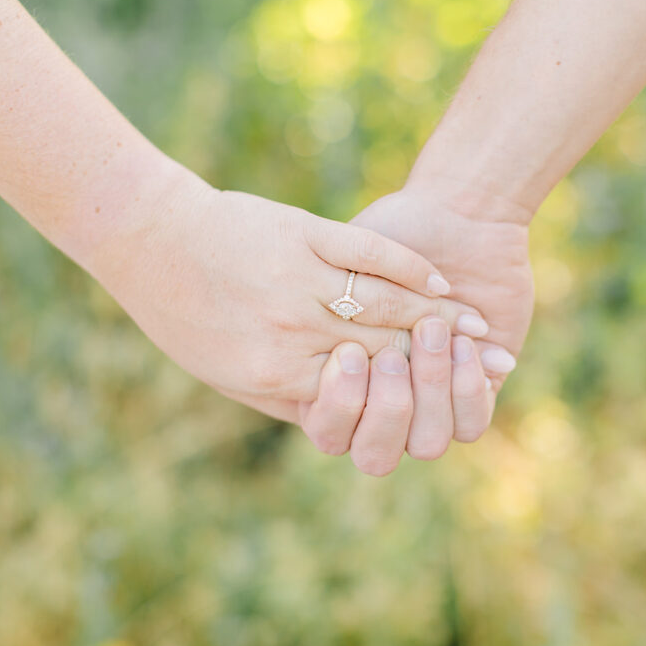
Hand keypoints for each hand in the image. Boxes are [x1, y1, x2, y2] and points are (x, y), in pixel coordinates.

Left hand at [88, 176, 487, 404]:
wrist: (148, 239)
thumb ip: (294, 395)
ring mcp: (301, 277)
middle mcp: (295, 330)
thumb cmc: (185, 317)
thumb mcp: (231, 375)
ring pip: (387, 302)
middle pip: (389, 347)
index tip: (461, 394)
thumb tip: (351, 415)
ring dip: (440, 315)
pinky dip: (408, 266)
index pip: (368, 389)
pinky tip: (438, 279)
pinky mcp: (304, 230)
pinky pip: (368, 252)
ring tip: (480, 324)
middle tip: (497, 360)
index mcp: (278, 375)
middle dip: (446, 359)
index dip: (421, 393)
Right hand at [281, 185, 532, 472]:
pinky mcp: (476, 390)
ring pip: (427, 442)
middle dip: (387, 398)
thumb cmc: (392, 231)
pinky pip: (472, 422)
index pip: (333, 424)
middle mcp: (387, 402)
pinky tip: (466, 347)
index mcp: (344, 381)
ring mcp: (433, 401)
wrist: (459, 214)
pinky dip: (468, 392)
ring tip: (433, 334)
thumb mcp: (345, 259)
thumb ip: (322, 315)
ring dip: (429, 394)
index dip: (341, 400)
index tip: (348, 356)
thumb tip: (307, 368)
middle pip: (377, 447)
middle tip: (391, 354)